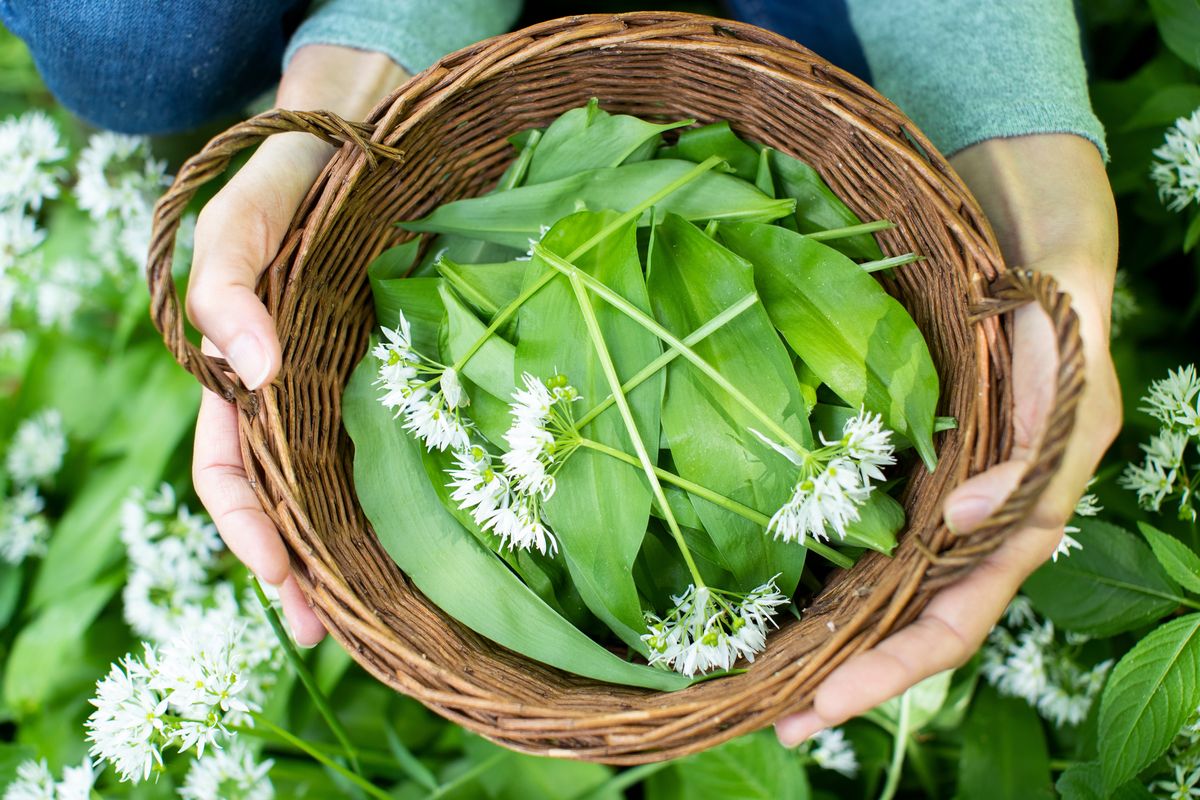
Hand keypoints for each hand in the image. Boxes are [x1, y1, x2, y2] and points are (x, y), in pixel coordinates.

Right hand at [188, 46, 406, 645]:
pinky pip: (402, 448)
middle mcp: (296, 395)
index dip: (247, 532)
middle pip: (288, 501)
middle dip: (303, 570)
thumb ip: (227, 284)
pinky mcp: (408, 376)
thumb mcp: (244, 219)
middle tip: (335, 634)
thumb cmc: (294, 180)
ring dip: (355, 552)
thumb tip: (253, 370)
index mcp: (242, 376)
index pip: (228, 473)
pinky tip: (438, 538)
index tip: (286, 582)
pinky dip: (407, 498)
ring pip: (345, 488)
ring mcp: (354, 390)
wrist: (371, 138)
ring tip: (384, 615)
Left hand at [776, 134, 1120, 744]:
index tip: (825, 704)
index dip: (895, 669)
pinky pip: (868, 535)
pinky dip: (830, 576)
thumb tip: (966, 525)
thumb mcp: (1063, 371)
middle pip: (913, 626)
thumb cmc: (1053, 308)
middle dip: (852, 681)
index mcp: (1021, 520)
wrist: (1026, 245)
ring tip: (767, 683)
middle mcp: (974, 526)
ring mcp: (938, 501)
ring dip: (833, 642)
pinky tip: (783, 598)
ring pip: (886, 592)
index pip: (956, 620)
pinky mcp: (907, 468)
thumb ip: (1033, 452)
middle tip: (779, 721)